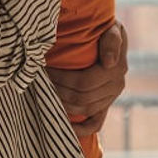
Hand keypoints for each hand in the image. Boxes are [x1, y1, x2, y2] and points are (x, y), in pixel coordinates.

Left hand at [46, 22, 127, 137]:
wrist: (109, 37)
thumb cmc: (106, 30)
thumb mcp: (113, 28)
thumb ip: (112, 41)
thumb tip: (109, 63)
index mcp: (116, 69)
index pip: (84, 81)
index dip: (61, 78)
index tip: (45, 69)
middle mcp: (115, 87)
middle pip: (81, 96)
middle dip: (58, 89)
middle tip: (40, 80)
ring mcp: (110, 98)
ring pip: (84, 109)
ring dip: (63, 103)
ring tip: (45, 92)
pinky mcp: (105, 105)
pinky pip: (95, 123)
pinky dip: (80, 129)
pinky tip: (65, 127)